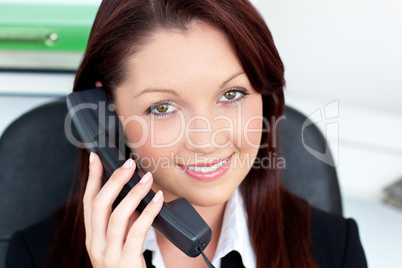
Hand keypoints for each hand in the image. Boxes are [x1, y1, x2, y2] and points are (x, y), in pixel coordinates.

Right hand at [83, 152, 163, 266]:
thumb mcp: (119, 242)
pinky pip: (136, 231)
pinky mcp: (125, 261)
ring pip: (116, 216)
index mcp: (93, 237)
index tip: (96, 158)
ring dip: (132, 194)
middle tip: (128, 165)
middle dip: (112, 181)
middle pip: (99, 205)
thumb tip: (133, 196)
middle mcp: (96, 244)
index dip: (92, 179)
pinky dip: (148, 212)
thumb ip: (122, 222)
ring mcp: (109, 254)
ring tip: (146, 179)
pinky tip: (158, 200)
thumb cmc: (126, 266)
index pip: (88, 202)